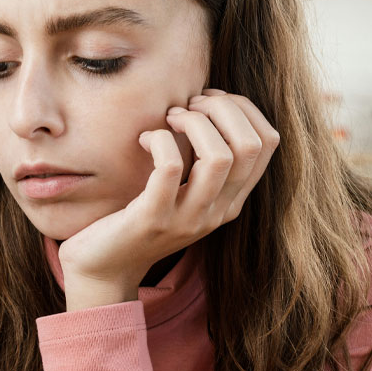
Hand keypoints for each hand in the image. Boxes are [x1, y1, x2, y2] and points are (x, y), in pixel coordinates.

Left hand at [57, 88, 279, 308]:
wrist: (104, 268)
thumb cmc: (139, 218)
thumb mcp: (183, 192)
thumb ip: (201, 161)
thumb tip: (208, 103)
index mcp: (230, 202)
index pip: (267, 144)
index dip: (243, 109)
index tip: (208, 102)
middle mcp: (217, 212)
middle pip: (249, 145)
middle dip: (222, 109)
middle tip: (188, 106)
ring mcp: (188, 219)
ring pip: (219, 156)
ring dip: (194, 122)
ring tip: (170, 119)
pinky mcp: (153, 219)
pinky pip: (171, 166)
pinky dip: (159, 139)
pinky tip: (144, 140)